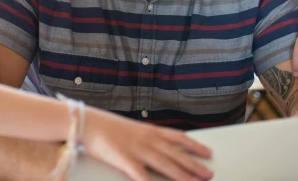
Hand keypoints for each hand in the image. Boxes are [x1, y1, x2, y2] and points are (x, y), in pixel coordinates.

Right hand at [83, 108, 213, 180]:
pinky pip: (142, 176)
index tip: (207, 152)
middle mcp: (148, 140)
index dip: (194, 146)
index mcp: (150, 130)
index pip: (178, 137)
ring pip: (165, 165)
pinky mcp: (125, 161)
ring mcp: (138, 150)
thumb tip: (157, 145)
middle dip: (194, 165)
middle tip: (209, 173)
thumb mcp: (130, 129)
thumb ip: (144, 138)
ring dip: (182, 175)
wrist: (87, 122)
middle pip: (175, 154)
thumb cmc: (106, 126)